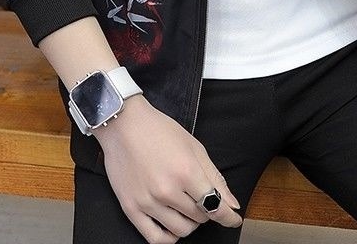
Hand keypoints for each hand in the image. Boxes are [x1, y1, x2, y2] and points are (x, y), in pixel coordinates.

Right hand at [93, 95, 242, 243]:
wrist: (124, 125)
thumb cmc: (159, 130)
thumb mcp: (194, 147)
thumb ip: (214, 177)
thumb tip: (231, 204)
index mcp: (186, 171)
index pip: (216, 207)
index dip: (228, 217)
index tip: (233, 219)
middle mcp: (167, 190)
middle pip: (199, 218)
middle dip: (205, 209)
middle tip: (200, 197)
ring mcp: (148, 202)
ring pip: (181, 231)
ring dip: (190, 222)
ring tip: (186, 207)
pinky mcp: (131, 209)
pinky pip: (155, 239)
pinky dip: (169, 237)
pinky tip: (171, 225)